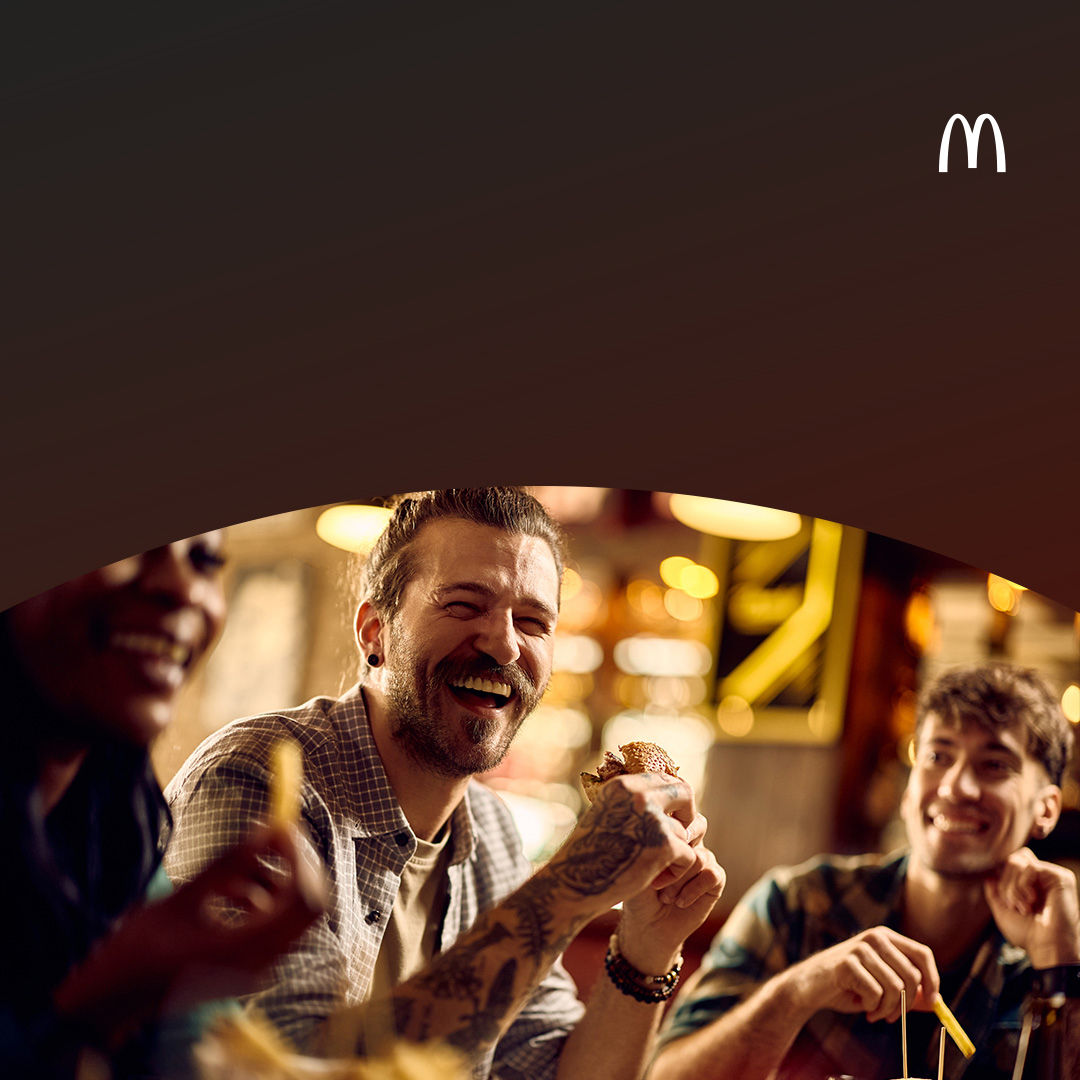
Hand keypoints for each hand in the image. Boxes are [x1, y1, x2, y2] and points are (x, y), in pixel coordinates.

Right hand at [55, 824, 325, 1043]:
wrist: (111, 999)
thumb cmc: (136, 951)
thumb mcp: (181, 899)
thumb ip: (228, 865)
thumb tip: (267, 827)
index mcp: (242, 950)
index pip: (302, 900)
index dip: (300, 858)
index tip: (283, 827)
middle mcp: (259, 965)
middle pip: (307, 906)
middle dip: (293, 866)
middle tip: (270, 836)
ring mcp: (257, 970)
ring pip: (290, 914)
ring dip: (272, 882)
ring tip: (229, 871)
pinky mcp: (249, 967)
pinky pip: (272, 924)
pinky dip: (259, 900)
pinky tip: (224, 891)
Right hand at [543, 772, 699, 919]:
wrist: (576, 884)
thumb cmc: (590, 855)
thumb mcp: (607, 815)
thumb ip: (633, 803)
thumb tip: (665, 794)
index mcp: (623, 785)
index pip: (665, 778)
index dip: (676, 798)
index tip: (676, 816)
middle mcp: (639, 795)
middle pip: (685, 793)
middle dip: (688, 816)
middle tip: (682, 837)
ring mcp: (652, 819)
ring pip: (686, 831)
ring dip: (677, 853)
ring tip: (656, 870)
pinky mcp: (664, 846)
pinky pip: (690, 855)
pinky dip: (678, 872)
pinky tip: (659, 882)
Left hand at [618, 810, 725, 973]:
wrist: (647, 926)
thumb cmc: (637, 892)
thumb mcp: (639, 865)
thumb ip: (653, 843)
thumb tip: (662, 827)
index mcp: (671, 831)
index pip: (680, 809)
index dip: (671, 822)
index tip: (653, 842)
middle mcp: (690, 842)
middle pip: (698, 825)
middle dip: (680, 844)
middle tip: (663, 865)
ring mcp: (704, 859)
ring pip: (699, 856)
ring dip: (678, 878)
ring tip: (663, 894)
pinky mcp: (714, 879)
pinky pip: (711, 874)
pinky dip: (692, 889)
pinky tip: (678, 901)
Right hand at [781, 927, 939, 1024]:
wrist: (810, 986)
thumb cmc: (847, 985)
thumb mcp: (882, 986)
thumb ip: (907, 992)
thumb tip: (935, 1002)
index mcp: (886, 938)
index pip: (922, 954)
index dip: (932, 979)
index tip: (933, 1001)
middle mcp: (875, 938)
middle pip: (912, 976)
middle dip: (906, 1004)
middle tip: (891, 1016)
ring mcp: (860, 948)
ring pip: (896, 988)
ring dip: (887, 1009)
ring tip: (874, 1012)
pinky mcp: (848, 963)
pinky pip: (875, 994)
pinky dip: (871, 1007)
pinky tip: (859, 1004)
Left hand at [984, 847, 1079, 967]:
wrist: (1046, 948)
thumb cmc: (1027, 934)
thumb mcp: (1002, 909)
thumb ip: (993, 889)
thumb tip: (988, 872)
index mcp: (1031, 883)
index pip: (1010, 861)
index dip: (1001, 876)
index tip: (1003, 899)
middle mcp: (1042, 877)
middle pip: (1011, 859)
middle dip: (1005, 883)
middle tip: (1014, 906)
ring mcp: (1051, 875)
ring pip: (1017, 861)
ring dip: (1013, 887)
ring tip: (1024, 907)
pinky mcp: (1061, 877)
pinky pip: (1030, 866)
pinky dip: (1023, 885)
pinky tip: (1032, 902)